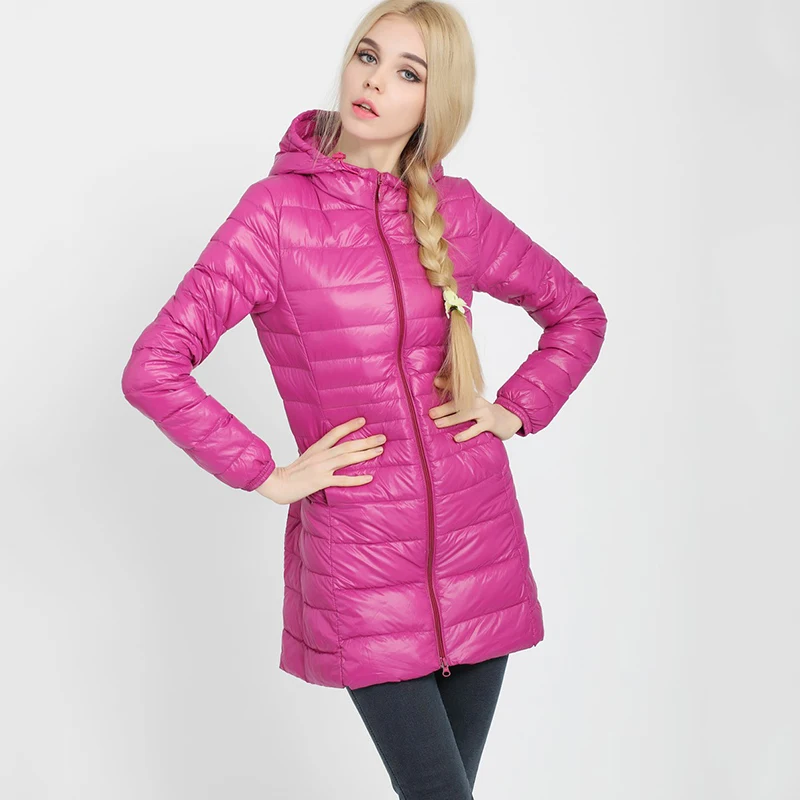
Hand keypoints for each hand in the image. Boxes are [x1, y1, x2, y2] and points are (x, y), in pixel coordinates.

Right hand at [254, 416, 384, 503]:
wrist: (276, 484)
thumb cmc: (290, 474)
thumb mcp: (306, 458)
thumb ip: (320, 455)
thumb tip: (334, 453)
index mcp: (316, 448)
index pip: (335, 433)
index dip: (349, 426)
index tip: (363, 420)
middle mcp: (320, 456)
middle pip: (347, 445)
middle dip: (366, 441)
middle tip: (382, 437)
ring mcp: (321, 468)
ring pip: (347, 458)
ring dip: (365, 454)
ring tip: (379, 451)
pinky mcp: (321, 481)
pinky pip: (343, 480)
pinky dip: (357, 479)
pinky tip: (369, 477)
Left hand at [428, 376, 522, 441]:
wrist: (509, 418)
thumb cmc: (485, 413)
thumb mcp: (474, 405)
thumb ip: (459, 405)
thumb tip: (438, 408)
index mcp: (472, 396)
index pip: (458, 388)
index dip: (447, 384)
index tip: (435, 382)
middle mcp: (477, 401)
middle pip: (459, 403)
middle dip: (444, 408)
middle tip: (431, 413)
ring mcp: (484, 412)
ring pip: (466, 414)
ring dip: (451, 419)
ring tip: (438, 423)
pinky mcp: (490, 423)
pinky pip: (476, 428)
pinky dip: (466, 433)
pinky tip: (457, 438)